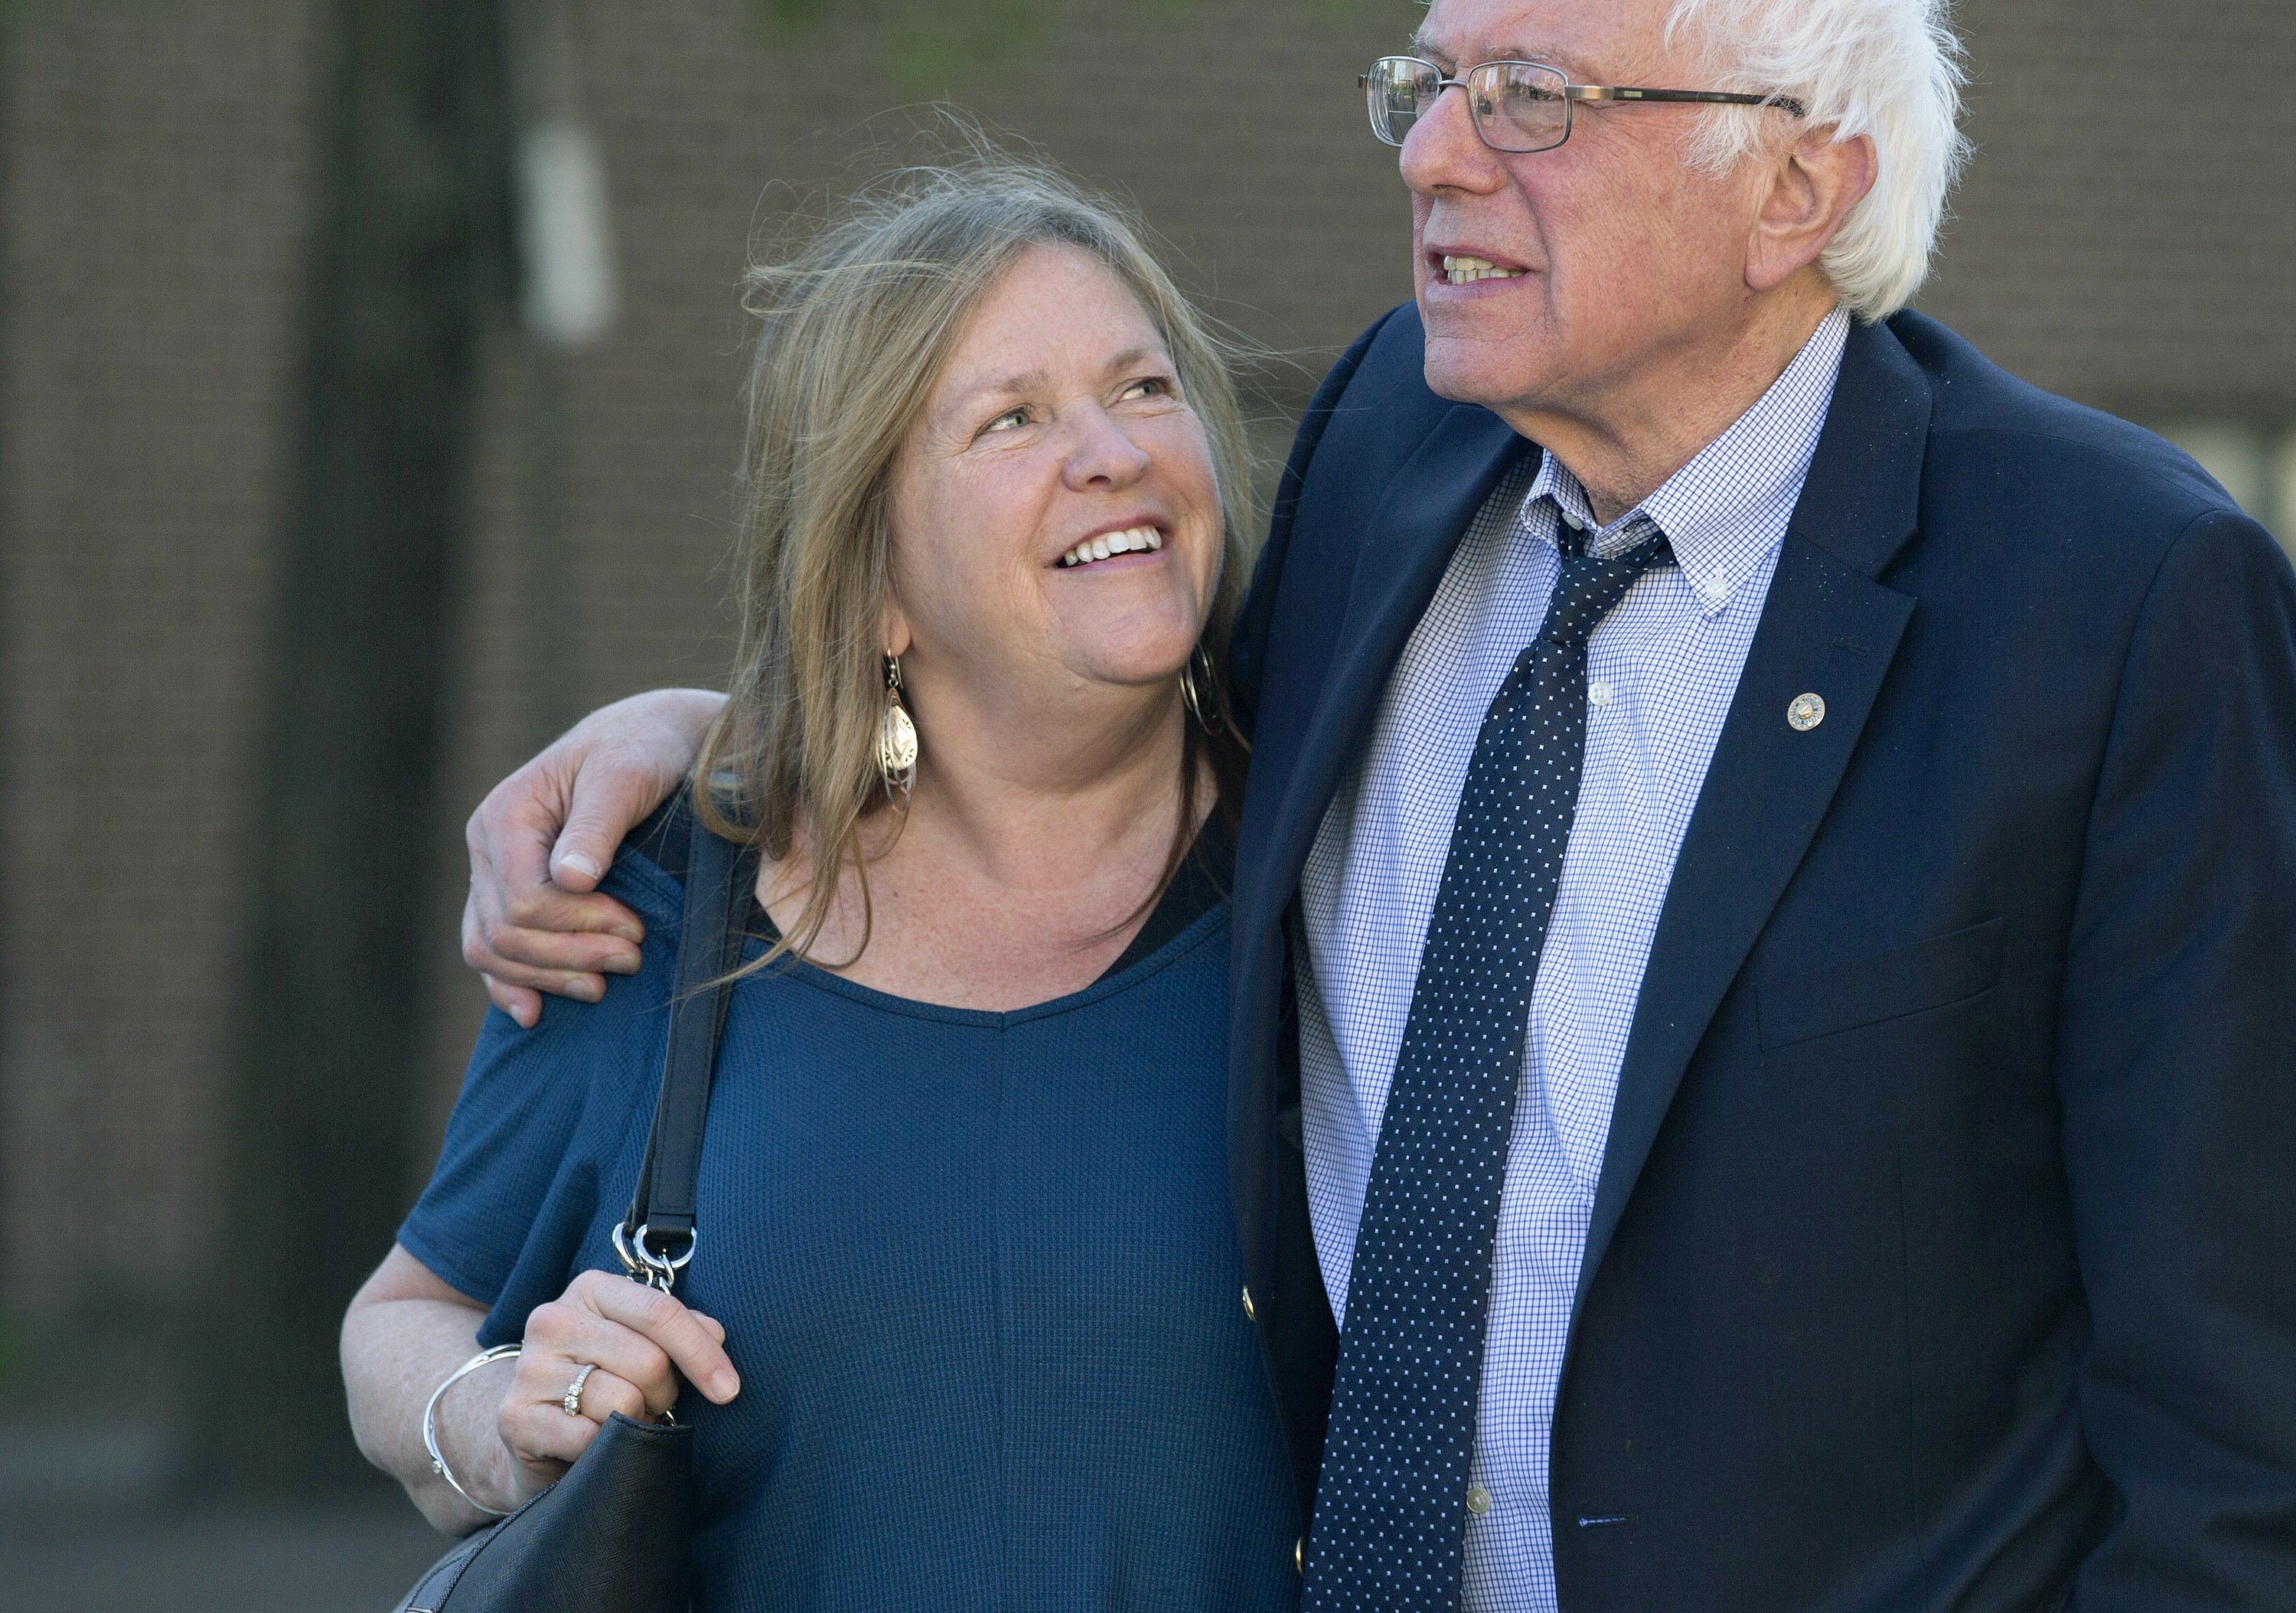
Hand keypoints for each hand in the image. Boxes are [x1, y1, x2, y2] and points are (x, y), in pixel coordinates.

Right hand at [462, 688, 725, 1025]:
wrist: (652, 739)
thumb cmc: (644, 748)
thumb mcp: (628, 773)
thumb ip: (598, 824)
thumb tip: (571, 878)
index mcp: (506, 815)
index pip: (524, 900)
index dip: (578, 926)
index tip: (636, 928)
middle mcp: (487, 847)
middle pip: (505, 932)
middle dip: (570, 955)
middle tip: (633, 958)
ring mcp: (493, 874)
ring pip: (492, 949)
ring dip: (548, 977)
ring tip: (605, 985)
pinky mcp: (511, 894)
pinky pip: (491, 949)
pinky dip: (512, 983)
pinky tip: (535, 1011)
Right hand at [496, 1269, 740, 1501]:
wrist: (532, 1426)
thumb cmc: (603, 1377)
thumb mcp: (640, 1340)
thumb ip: (680, 1329)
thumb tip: (716, 1335)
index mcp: (591, 1289)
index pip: (661, 1313)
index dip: (703, 1354)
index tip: (728, 1389)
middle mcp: (553, 1319)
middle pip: (649, 1362)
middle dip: (664, 1394)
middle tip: (649, 1404)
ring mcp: (529, 1367)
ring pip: (623, 1401)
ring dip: (635, 1422)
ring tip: (619, 1420)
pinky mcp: (515, 1416)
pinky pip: (589, 1437)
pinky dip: (604, 1447)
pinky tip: (593, 1442)